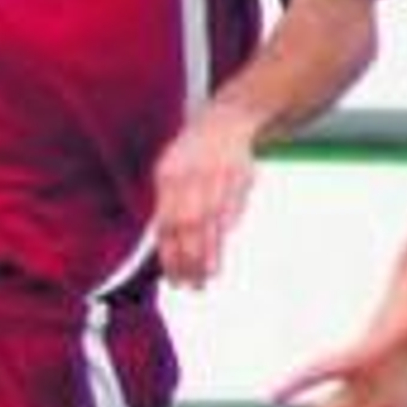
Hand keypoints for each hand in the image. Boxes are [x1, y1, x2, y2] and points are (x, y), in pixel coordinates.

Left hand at [152, 102, 257, 287]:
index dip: (169, 254)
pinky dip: (227, 230)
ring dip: (211, 252)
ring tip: (209, 277)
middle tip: (192, 285)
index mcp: (168, 176)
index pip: (166, 223)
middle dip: (190, 259)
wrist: (224, 120)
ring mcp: (217, 176)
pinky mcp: (240, 176)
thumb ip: (168, 208)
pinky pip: (233, 209)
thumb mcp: (169, 172)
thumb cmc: (191, 155)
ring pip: (213, 221)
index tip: (173, 278)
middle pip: (189, 226)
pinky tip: (223, 249)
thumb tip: (168, 247)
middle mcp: (192, 176)